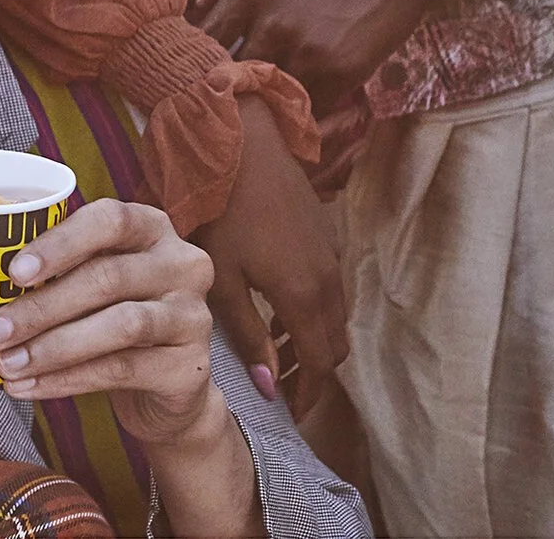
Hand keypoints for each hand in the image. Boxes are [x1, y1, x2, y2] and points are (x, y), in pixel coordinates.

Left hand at [0, 203, 257, 535]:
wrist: (169, 383)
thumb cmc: (111, 312)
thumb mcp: (91, 279)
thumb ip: (54, 271)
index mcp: (151, 227)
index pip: (109, 220)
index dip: (60, 243)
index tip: (13, 272)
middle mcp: (182, 264)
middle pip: (107, 278)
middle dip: (39, 307)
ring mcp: (193, 316)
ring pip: (119, 327)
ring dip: (51, 347)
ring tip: (5, 364)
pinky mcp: (190, 366)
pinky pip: (122, 370)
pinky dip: (67, 379)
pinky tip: (29, 386)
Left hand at [189, 98, 344, 417]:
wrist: (240, 141)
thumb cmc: (219, 206)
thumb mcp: (221, 274)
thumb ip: (246, 331)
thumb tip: (266, 385)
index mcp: (305, 295)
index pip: (321, 363)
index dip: (309, 393)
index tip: (291, 413)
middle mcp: (329, 280)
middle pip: (334, 344)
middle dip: (312, 372)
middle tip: (281, 388)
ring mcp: (330, 256)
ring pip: (333, 316)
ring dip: (311, 341)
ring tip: (275, 355)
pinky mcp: (323, 235)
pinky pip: (328, 290)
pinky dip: (310, 312)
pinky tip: (277, 309)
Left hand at [197, 0, 461, 113]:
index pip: (204, 37)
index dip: (199, 52)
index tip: (203, 59)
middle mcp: (272, 25)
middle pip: (230, 71)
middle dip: (228, 79)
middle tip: (231, 86)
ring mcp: (308, 51)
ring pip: (268, 92)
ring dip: (264, 97)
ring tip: (263, 101)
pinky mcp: (343, 72)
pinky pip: (308, 104)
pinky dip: (301, 107)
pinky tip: (299, 105)